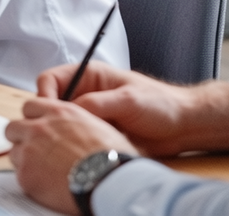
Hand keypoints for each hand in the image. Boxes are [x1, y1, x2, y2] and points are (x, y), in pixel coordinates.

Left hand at [6, 99, 136, 214]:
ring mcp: (30, 150)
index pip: (30, 107)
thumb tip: (71, 130)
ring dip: (26, 160)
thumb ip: (75, 124)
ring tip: (46, 172)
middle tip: (34, 151)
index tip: (37, 129)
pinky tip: (48, 185)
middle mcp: (39, 128)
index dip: (33, 119)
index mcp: (58, 113)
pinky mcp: (26, 173)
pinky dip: (31, 180)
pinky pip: (20, 174)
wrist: (111, 182)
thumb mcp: (98, 127)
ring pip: (14, 152)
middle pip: (13, 127)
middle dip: (21, 138)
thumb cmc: (113, 158)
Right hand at [35, 62, 228, 155]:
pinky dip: (77, 145)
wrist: (184, 127)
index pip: (51, 79)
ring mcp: (91, 115)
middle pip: (52, 103)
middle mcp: (85, 94)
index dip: (44, 94)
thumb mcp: (128, 100)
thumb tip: (68, 111)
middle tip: (57, 132)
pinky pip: (77, 138)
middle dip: (51, 116)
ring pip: (62, 123)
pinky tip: (85, 151)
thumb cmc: (160, 104)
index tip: (47, 111)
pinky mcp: (97, 134)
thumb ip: (97, 103)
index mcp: (89, 76)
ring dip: (65, 132)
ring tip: (73, 143)